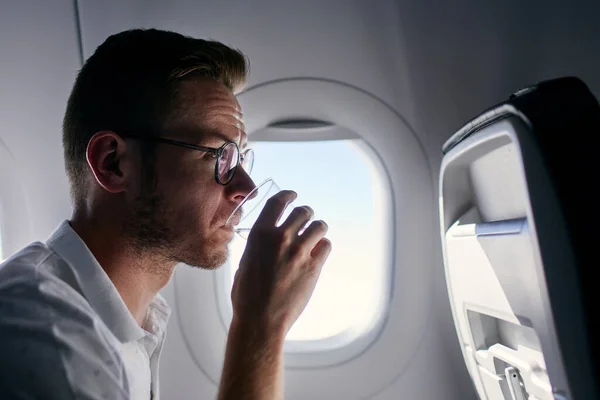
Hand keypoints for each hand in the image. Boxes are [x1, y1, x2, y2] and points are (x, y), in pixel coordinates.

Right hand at [230, 190, 331, 336]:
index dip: (288, 196)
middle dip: (306, 213)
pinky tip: (318, 253)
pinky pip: (326, 246)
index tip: (293, 196)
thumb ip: (258, 247)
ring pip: (319, 226)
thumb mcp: (245, 262)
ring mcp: (299, 252)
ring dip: (318, 228)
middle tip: (307, 219)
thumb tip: (266, 242)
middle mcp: (281, 238)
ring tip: (316, 235)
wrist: (261, 320)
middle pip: (303, 212)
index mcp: (260, 234)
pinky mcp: (314, 267)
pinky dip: (323, 247)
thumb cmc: (247, 296)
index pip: (277, 202)